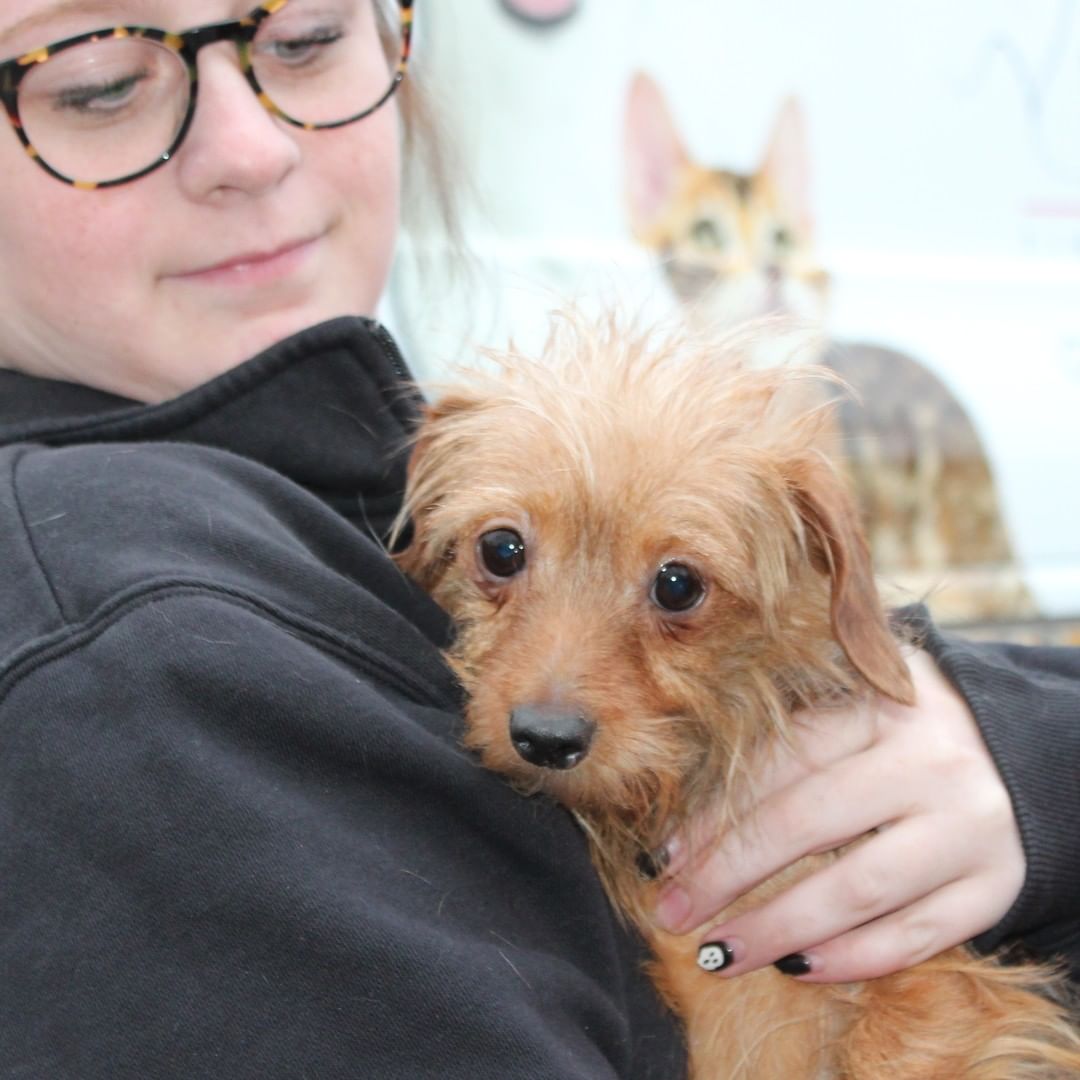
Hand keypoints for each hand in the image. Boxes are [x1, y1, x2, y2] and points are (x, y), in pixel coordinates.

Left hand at [653, 651, 1025, 981]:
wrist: (1018, 750)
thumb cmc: (902, 727)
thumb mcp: (854, 699)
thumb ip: (788, 725)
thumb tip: (687, 807)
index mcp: (881, 703)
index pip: (781, 761)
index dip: (716, 811)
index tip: (666, 854)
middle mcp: (929, 762)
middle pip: (808, 822)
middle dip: (728, 873)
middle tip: (673, 911)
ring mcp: (967, 829)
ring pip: (858, 888)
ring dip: (778, 928)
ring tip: (720, 953)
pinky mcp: (995, 886)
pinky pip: (915, 936)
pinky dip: (851, 959)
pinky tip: (796, 967)